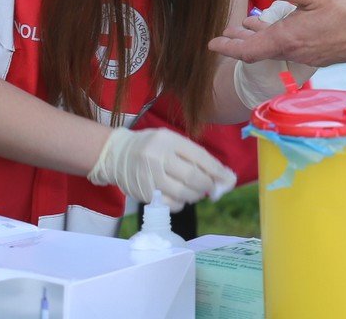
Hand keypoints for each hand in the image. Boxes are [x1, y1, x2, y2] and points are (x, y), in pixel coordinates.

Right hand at [88, 127, 235, 210]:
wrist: (117, 154)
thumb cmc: (152, 146)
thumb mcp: (172, 140)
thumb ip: (195, 156)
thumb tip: (222, 175)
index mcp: (168, 140)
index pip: (199, 157)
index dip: (217, 170)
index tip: (228, 179)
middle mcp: (157, 158)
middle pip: (192, 178)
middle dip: (207, 186)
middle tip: (211, 187)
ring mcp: (148, 177)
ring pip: (182, 194)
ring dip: (195, 195)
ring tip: (196, 191)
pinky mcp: (143, 193)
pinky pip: (170, 204)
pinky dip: (181, 203)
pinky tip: (180, 196)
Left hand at [209, 0, 345, 67]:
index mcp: (290, 38)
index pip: (249, 50)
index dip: (228, 47)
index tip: (211, 43)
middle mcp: (299, 53)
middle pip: (262, 51)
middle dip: (242, 42)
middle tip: (227, 33)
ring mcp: (315, 56)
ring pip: (280, 49)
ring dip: (263, 38)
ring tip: (251, 25)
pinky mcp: (329, 54)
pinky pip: (298, 50)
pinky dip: (283, 39)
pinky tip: (288, 28)